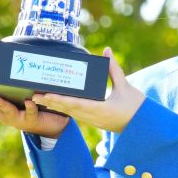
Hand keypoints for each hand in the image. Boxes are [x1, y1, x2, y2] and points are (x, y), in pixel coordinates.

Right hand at [0, 91, 70, 138]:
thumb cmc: (35, 108)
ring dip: (0, 104)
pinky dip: (29, 107)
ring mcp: (20, 119)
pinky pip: (30, 113)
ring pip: (7, 112)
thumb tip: (7, 63)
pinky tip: (28, 101)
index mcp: (3, 111)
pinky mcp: (33, 120)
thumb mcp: (21, 98)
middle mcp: (8, 117)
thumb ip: (13, 87)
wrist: (53, 124)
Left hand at [29, 48, 144, 133]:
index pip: (76, 104)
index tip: (47, 95)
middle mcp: (94, 117)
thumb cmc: (136, 107)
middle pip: (68, 110)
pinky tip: (55, 104)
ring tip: (39, 99)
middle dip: (51, 103)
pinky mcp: (94, 121)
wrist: (142, 126)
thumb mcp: (125, 86)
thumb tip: (106, 51)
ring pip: (70, 113)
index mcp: (101, 109)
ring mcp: (93, 121)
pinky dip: (64, 109)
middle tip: (35, 96)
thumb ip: (114, 68)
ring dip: (55, 106)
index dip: (60, 100)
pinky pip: (76, 114)